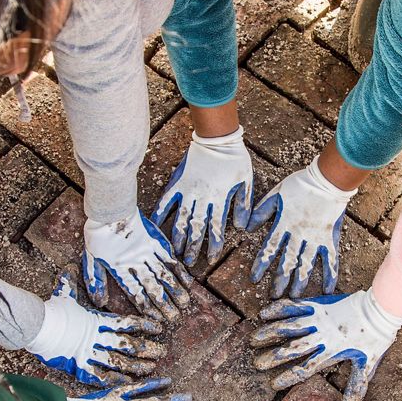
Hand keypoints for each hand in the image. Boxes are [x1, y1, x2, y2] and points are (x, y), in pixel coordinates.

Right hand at [28, 274, 166, 386]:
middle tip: (162, 352)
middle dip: (147, 349)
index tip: (159, 328)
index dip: (145, 325)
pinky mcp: (80, 367)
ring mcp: (91, 353)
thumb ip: (70, 282)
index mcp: (98, 320)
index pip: (128, 322)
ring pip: (120, 362)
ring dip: (137, 366)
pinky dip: (116, 379)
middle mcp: (99, 337)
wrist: (36, 327)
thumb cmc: (51, 311)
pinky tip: (129, 382)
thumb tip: (69, 266)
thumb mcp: (63, 294)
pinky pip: (102, 376)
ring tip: (152, 367)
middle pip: (129, 344)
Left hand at [82, 207, 191, 321]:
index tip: (157, 319)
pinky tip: (187, 281)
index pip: (136, 293)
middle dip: (165, 304)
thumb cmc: (97, 235)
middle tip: (175, 317)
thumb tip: (99, 303)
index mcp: (120, 269)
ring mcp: (148, 252)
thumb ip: (96, 281)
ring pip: (165, 274)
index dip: (148, 307)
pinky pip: (170, 258)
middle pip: (153, 287)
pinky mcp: (156, 241)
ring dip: (176, 290)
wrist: (109, 210)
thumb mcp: (91, 259)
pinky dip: (180, 271)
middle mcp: (136, 263)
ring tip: (185, 303)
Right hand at [153, 126, 253, 265]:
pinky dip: (160, 214)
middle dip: (193, 247)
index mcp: (220, 199)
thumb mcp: (246, 182)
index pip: (216, 228)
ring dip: (178, 238)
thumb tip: (241, 228)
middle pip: (196, 228)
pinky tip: (155, 227)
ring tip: (175, 252)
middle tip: (190, 263)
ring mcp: (188, 191)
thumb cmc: (235, 159)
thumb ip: (243, 205)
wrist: (217, 137)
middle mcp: (202, 198)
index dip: (214, 245)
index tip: (212, 259)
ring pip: (181, 219)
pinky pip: (166, 201)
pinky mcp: (178, 183)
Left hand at [248, 158, 355, 297]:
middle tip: (275, 296)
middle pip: (287, 262)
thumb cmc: (301, 184)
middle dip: (280, 280)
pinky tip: (329, 290)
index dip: (261, 264)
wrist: (328, 179)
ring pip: (307, 264)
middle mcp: (298, 234)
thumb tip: (246, 227)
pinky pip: (331, 260)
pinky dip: (330, 275)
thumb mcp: (276, 194)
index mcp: (284, 224)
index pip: (269, 248)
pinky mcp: (331, 239)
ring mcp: (316, 238)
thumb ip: (261, 211)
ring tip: (295, 296)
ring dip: (300, 282)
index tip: (255, 279)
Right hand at [249, 290, 401, 400]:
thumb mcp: (368, 362)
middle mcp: (321, 336)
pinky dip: (279, 309)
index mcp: (332, 352)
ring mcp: (319, 319)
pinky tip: (264, 313)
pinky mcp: (318, 304)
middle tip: (257, 364)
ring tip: (254, 339)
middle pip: (293, 349)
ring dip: (270, 333)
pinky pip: (295, 306)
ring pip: (290, 327)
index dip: (288, 377)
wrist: (381, 309)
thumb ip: (358, 383)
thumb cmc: (375, 337)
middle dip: (273, 357)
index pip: (305, 368)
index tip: (274, 384)